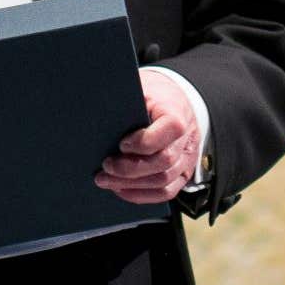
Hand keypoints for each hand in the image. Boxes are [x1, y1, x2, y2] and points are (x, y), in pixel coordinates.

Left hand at [97, 70, 201, 205]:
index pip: (171, 129)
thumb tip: (96, 119)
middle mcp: (187, 139)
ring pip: (163, 182)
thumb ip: (127, 104)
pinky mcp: (182, 174)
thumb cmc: (153, 97)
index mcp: (178, 112)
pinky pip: (165, 192)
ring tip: (105, 180)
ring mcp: (187, 159)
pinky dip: (141, 195)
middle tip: (105, 167)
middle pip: (164, 162)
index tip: (121, 144)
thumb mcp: (141, 89)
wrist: (174, 103)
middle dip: (130, 169)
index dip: (145, 141)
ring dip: (131, 185)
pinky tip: (120, 189)